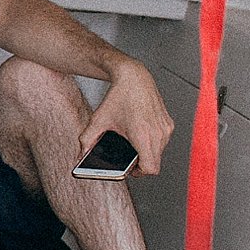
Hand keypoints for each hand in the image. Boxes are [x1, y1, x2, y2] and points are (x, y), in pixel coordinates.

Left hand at [86, 59, 174, 174]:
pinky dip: (153, 142)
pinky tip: (140, 135)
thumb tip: (80, 154)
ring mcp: (165, 128)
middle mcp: (158, 133)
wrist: (134, 76)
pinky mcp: (168, 123)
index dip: (139, 173)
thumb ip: (87, 140)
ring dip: (148, 153)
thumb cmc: (119, 96)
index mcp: (143, 135)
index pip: (150, 169)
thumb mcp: (99, 119)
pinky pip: (163, 141)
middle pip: (154, 163)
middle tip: (128, 159)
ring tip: (133, 146)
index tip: (130, 169)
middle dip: (141, 164)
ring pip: (159, 152)